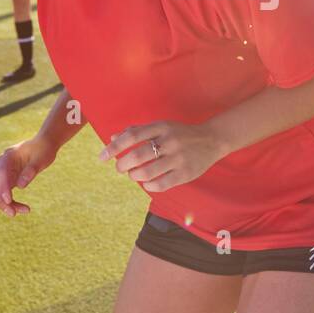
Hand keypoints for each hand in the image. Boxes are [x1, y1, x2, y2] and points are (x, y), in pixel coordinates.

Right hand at [0, 137, 57, 215]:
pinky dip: (11, 203)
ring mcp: (3, 173)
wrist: (44, 145)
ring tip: (19, 213)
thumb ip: (31, 170)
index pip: (1, 173)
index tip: (9, 200)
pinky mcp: (8, 180)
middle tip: (13, 213)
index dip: (3, 187)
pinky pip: (6, 194)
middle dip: (2, 200)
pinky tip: (22, 209)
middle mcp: (2, 164)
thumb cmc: (43, 150)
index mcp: (8, 156)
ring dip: (6, 204)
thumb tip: (21, 186)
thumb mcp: (41, 159)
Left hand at [98, 120, 226, 193]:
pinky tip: (147, 183)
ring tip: (134, 174)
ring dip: (135, 176)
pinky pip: (161, 184)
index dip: (113, 148)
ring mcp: (179, 158)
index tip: (101, 157)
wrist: (212, 139)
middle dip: (122, 165)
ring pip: (147, 172)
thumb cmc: (180, 133)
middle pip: (137, 155)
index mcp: (161, 127)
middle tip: (120, 168)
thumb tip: (112, 139)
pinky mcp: (186, 173)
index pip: (131, 136)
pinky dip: (149, 185)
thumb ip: (136, 131)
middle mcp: (170, 141)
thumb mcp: (160, 127)